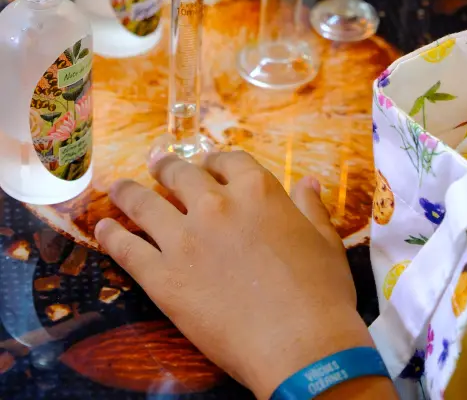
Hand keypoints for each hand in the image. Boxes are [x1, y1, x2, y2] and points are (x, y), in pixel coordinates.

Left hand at [95, 152, 371, 399]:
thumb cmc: (321, 293)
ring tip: (117, 187)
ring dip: (129, 192)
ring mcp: (185, 239)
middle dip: (166, 167)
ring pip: (146, 204)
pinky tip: (102, 228)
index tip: (207, 164)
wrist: (300, 345)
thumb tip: (309, 182)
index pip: (228, 161)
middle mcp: (216, 204)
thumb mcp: (324, 241)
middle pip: (181, 174)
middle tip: (156, 164)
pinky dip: (112, 235)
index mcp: (257, 190)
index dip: (214, 160)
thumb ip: (310, 208)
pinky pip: (128, 249)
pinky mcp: (163, 277)